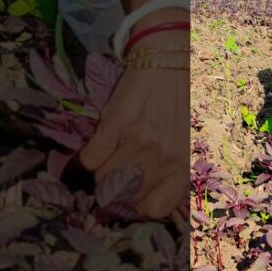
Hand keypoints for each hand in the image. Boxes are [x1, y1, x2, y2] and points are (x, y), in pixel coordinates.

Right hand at [79, 64, 187, 217]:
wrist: (167, 61)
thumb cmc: (178, 105)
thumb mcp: (184, 143)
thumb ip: (170, 170)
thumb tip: (143, 199)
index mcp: (182, 166)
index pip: (155, 209)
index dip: (140, 207)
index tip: (134, 198)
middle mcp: (162, 159)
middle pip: (124, 196)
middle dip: (115, 193)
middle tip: (115, 180)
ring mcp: (138, 143)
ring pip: (103, 179)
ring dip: (100, 175)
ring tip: (106, 161)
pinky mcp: (115, 126)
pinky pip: (90, 159)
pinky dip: (87, 159)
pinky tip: (96, 150)